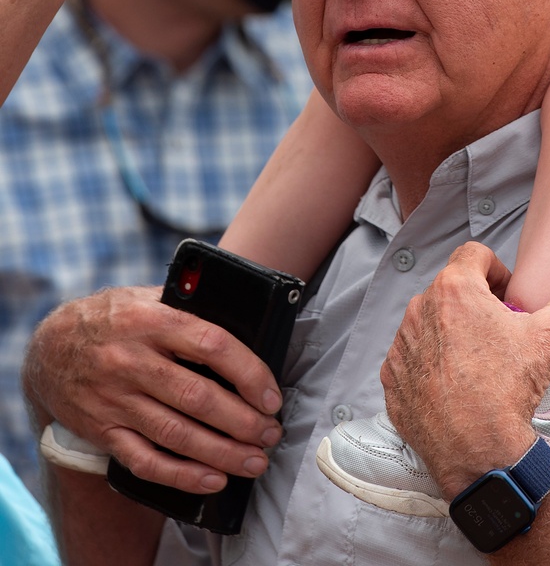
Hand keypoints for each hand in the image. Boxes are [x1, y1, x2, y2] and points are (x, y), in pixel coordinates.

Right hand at [23, 287, 284, 494]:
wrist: (49, 349)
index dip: (248, 372)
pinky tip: (212, 480)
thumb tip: (247, 321)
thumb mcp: (147, 297)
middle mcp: (132, 361)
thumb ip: (189, 308)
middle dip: (243, 421)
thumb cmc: (114, 318)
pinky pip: (145, 461)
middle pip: (198, 398)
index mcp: (152, 321)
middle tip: (271, 433)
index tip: (271, 395)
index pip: (212, 345)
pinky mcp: (103, 431)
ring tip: (255, 460)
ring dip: (222, 452)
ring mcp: (115, 400)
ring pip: (176, 434)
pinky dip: (181, 476)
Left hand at [380, 243, 549, 500]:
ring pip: (429, 320)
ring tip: (477, 361)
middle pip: (451, 288)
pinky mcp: (391, 379)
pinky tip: (454, 384)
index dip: (496, 272)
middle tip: (499, 334)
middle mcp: (419, 308)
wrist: (479, 454)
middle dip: (475, 303)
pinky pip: (410, 357)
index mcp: (455, 288)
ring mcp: (402, 345)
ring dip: (450, 331)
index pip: (474, 254)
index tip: (509, 300)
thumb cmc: (510, 389)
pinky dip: (429, 363)